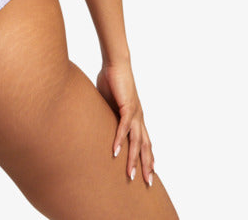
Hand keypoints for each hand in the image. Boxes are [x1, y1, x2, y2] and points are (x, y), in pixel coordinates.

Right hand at [96, 61, 154, 185]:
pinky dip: (120, 139)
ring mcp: (135, 112)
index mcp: (135, 117)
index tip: (148, 173)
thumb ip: (107, 114)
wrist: (116, 63)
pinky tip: (116, 151)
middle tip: (147, 182)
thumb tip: (99, 122)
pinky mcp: (127, 106)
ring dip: (133, 158)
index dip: (147, 157)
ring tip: (130, 174)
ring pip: (136, 141)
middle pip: (145, 145)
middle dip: (146, 164)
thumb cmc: (112, 80)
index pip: (144, 141)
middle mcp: (139, 117)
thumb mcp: (109, 103)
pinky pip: (124, 127)